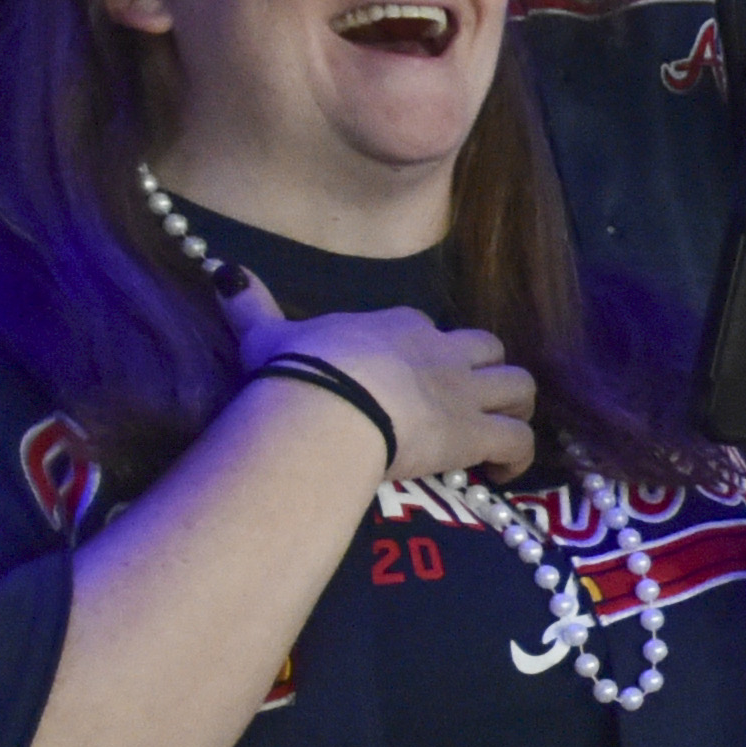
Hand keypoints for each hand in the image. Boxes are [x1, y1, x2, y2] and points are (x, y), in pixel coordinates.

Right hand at [222, 273, 533, 482]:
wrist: (329, 406)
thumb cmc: (299, 371)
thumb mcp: (268, 334)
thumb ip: (252, 307)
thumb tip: (225, 273)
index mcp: (397, 327)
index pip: (426, 330)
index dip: (426, 353)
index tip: (412, 381)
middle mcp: (440, 352)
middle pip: (489, 349)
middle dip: (487, 373)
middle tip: (471, 405)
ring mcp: (463, 392)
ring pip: (520, 387)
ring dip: (516, 410)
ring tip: (498, 437)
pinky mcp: (477, 432)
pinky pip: (520, 440)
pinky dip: (519, 457)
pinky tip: (502, 473)